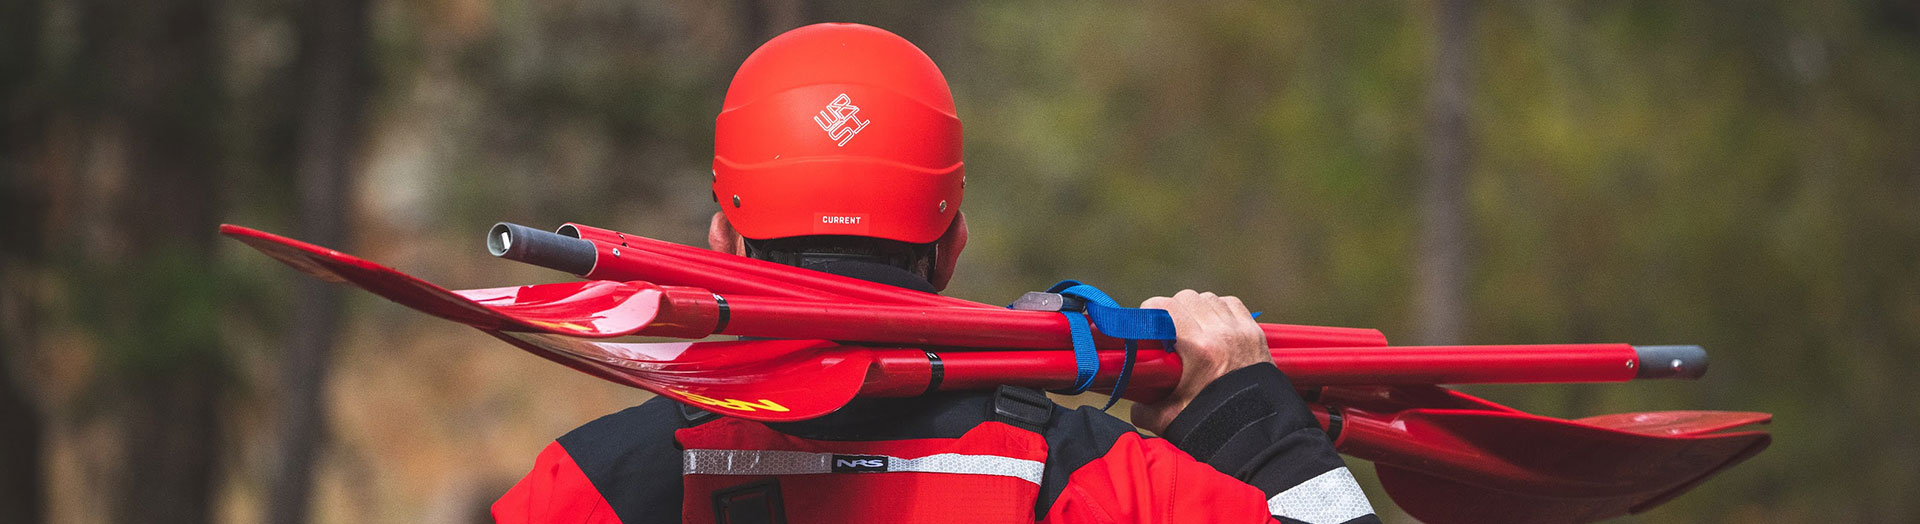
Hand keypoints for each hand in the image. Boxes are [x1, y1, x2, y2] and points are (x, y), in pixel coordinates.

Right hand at [1130, 289, 1269, 433]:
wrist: (1259, 433)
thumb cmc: (1213, 426)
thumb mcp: (1169, 419)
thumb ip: (1143, 410)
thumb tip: (1134, 405)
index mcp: (1199, 348)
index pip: (1165, 306)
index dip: (1149, 311)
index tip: (1147, 327)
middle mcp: (1222, 333)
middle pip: (1186, 298)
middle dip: (1172, 310)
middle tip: (1168, 331)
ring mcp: (1241, 331)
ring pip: (1209, 298)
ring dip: (1196, 309)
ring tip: (1191, 329)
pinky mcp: (1256, 334)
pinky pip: (1232, 304)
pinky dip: (1220, 309)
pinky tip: (1214, 326)